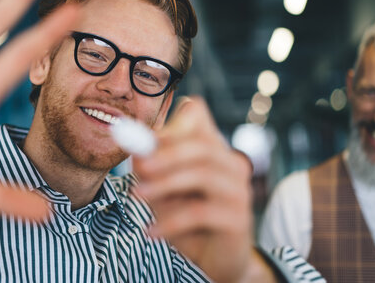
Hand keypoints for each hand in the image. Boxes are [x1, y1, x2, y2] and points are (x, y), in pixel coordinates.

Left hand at [134, 97, 274, 281]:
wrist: (215, 259)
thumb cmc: (187, 219)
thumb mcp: (161, 190)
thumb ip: (150, 169)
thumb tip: (136, 150)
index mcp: (212, 149)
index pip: (198, 115)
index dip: (172, 122)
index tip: (145, 140)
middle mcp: (231, 164)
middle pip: (202, 145)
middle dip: (166, 153)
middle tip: (139, 166)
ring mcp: (239, 191)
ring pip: (203, 174)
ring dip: (164, 184)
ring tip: (136, 196)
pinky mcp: (239, 219)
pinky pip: (201, 213)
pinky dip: (171, 221)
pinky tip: (151, 232)